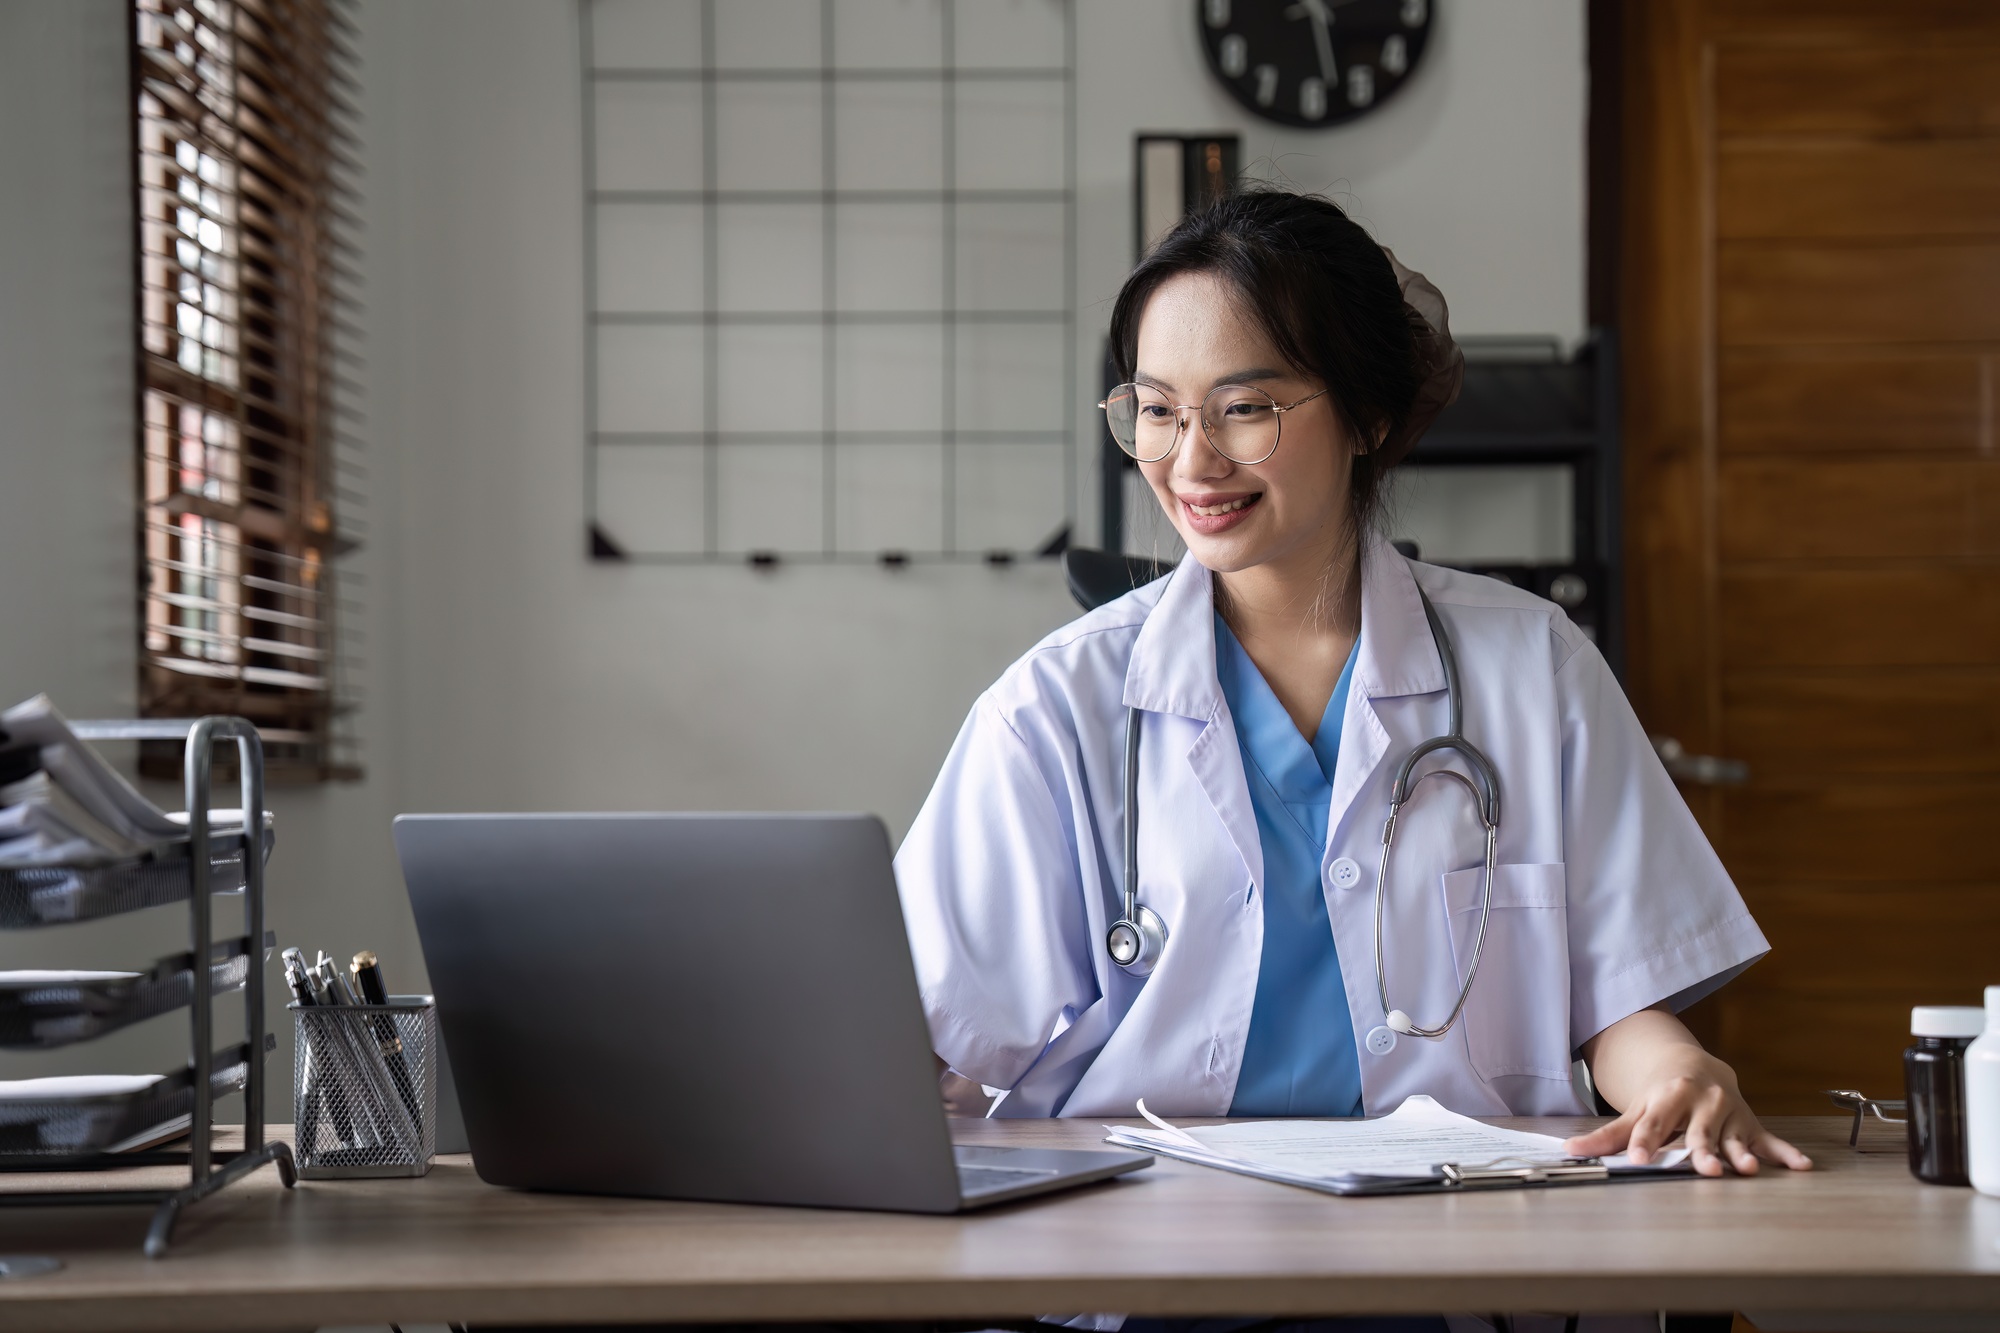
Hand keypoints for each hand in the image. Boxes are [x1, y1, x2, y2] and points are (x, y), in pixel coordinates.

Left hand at [1564, 1007, 1811, 1176]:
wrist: (1696, 1067)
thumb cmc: (1660, 1097)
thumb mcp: (1634, 1110)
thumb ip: (1607, 1135)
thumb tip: (1570, 1151)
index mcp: (1667, 1098)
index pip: (1652, 1123)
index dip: (1644, 1141)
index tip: (1636, 1159)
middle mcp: (1700, 1103)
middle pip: (1698, 1132)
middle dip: (1701, 1150)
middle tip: (1705, 1169)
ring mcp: (1729, 1114)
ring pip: (1734, 1137)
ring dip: (1741, 1154)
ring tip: (1748, 1170)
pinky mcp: (1751, 1124)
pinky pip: (1770, 1141)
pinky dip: (1786, 1153)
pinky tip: (1802, 1167)